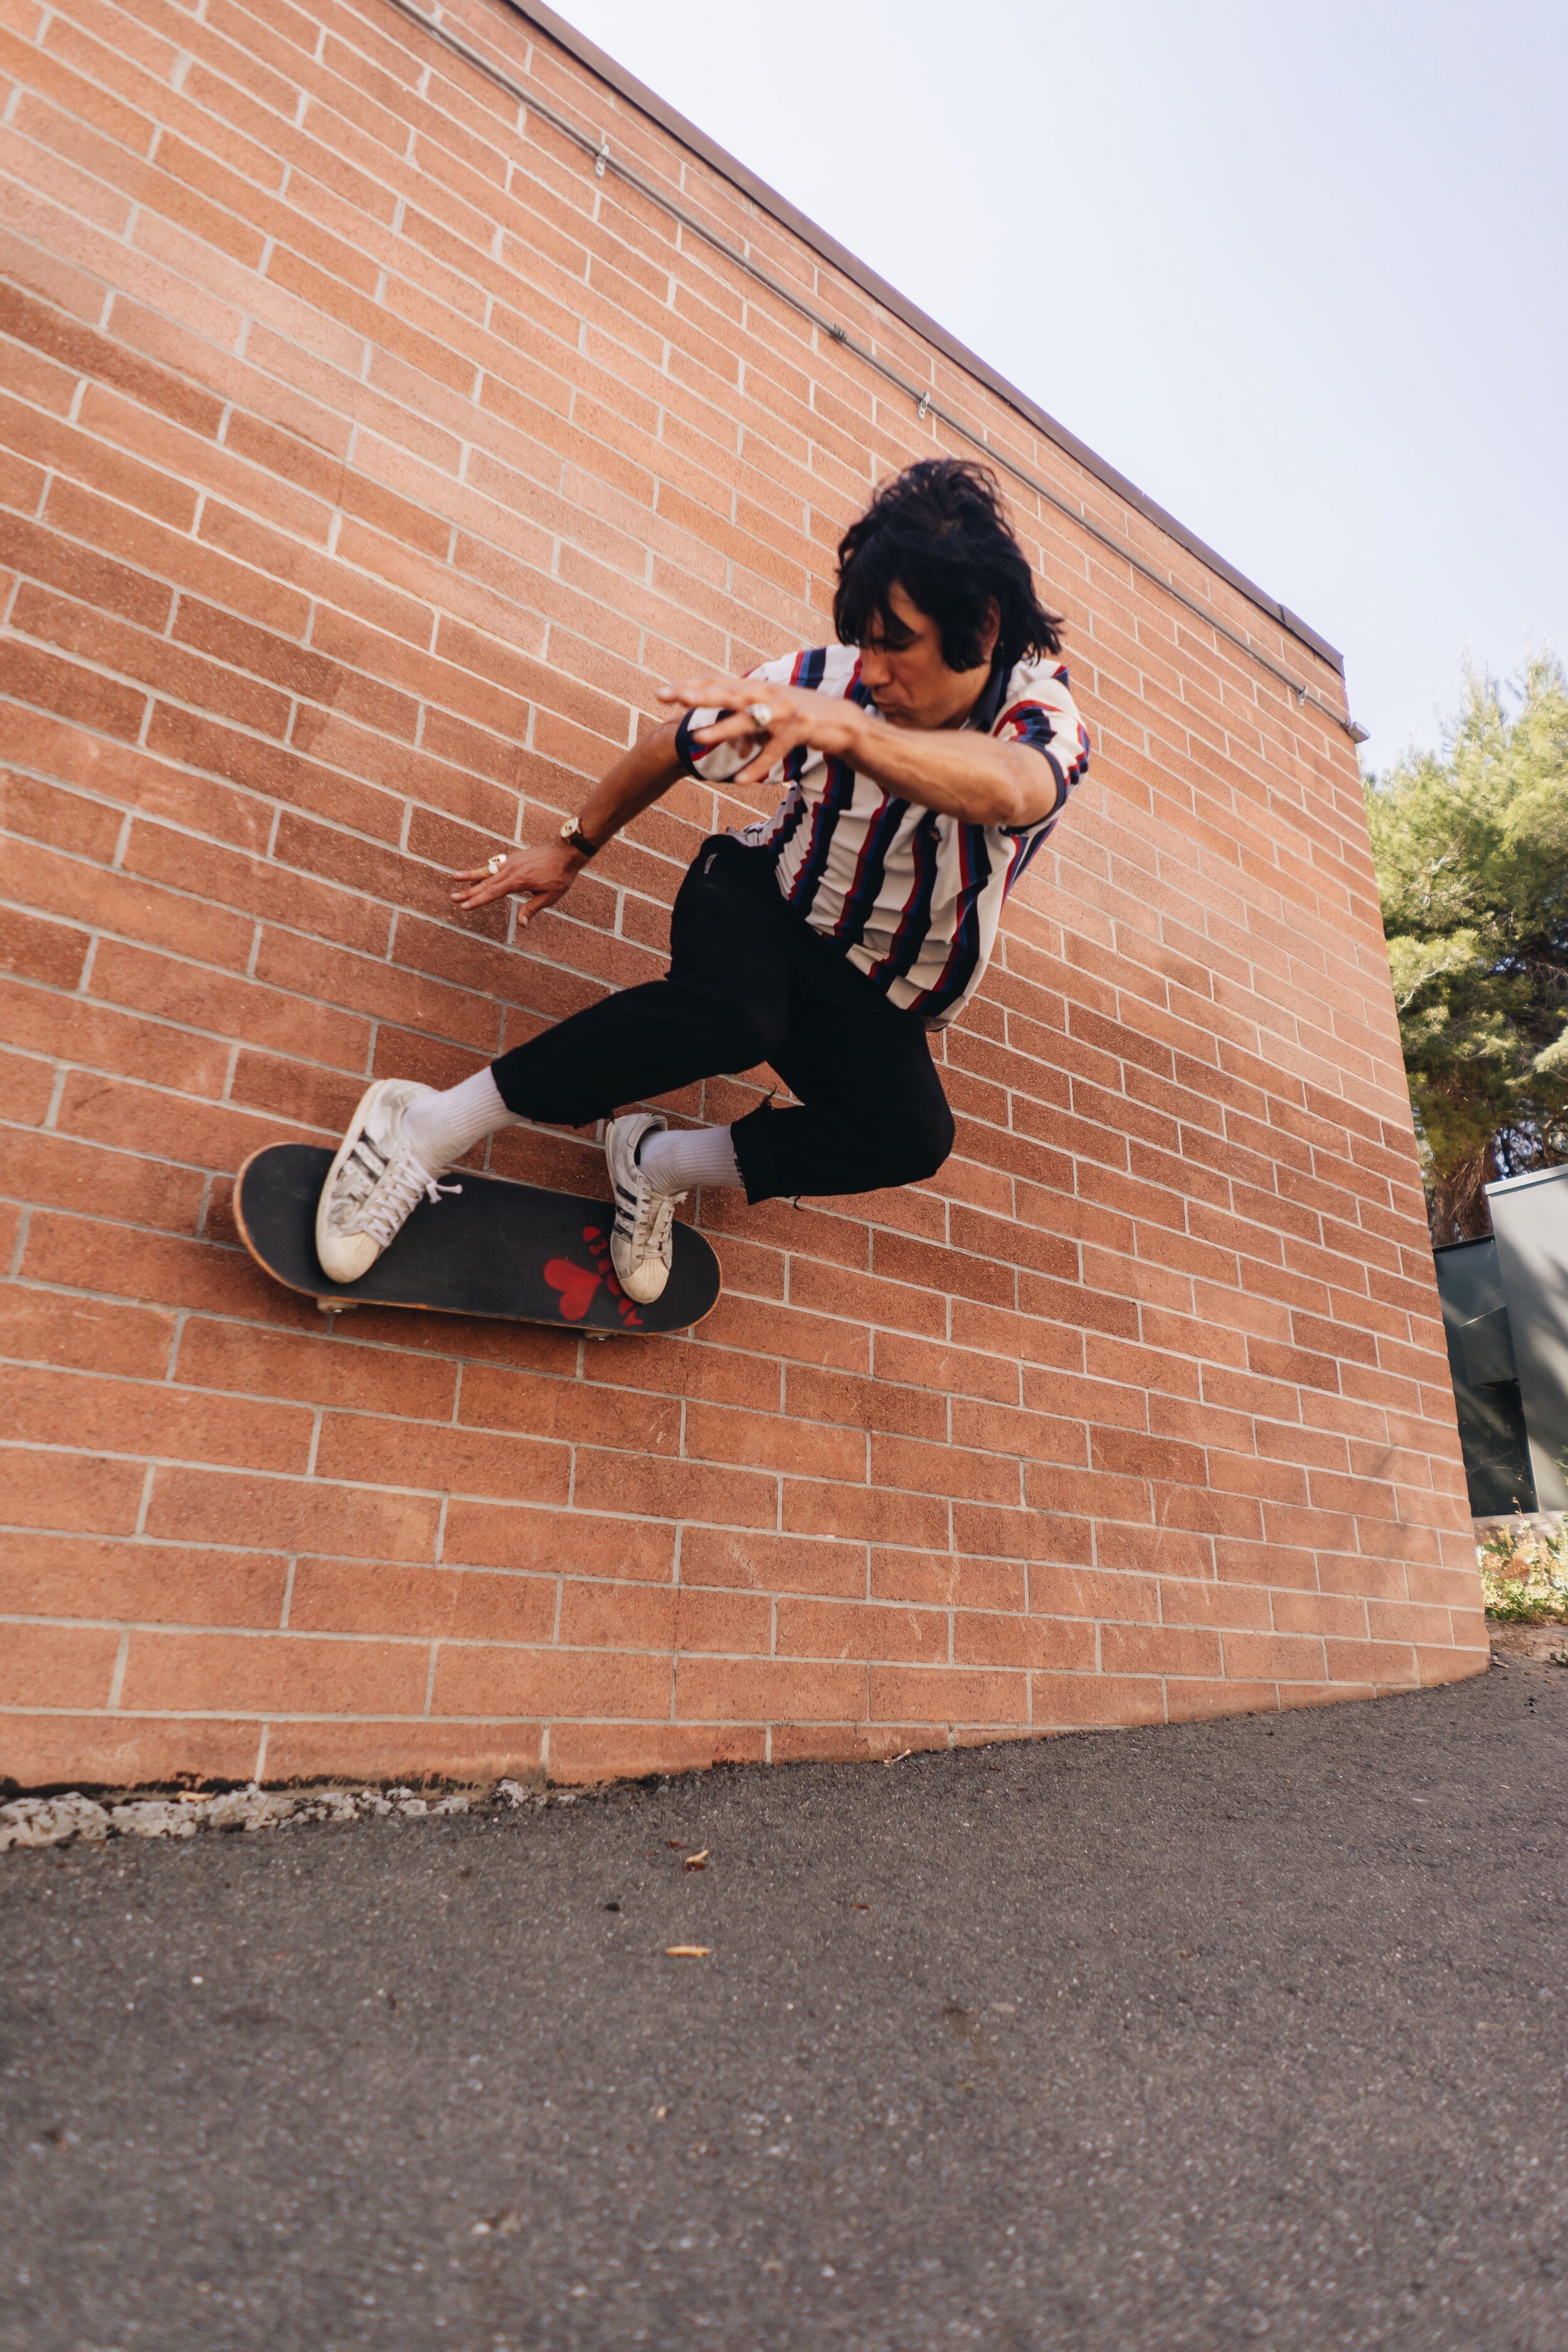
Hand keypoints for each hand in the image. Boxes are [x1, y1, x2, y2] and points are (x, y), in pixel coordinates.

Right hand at [450, 839, 584, 923]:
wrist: (565, 852)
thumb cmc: (560, 876)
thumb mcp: (549, 897)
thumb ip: (532, 909)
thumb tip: (521, 925)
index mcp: (518, 881)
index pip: (493, 893)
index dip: (478, 901)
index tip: (465, 907)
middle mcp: (510, 870)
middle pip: (485, 882)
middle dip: (467, 891)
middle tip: (452, 897)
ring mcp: (510, 862)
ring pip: (486, 870)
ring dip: (469, 875)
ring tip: (453, 877)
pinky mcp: (513, 858)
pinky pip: (494, 865)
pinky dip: (483, 870)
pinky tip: (475, 874)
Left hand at [658, 671, 860, 786]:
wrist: (843, 722)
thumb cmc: (803, 718)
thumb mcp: (772, 716)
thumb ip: (749, 724)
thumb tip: (732, 743)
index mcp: (757, 688)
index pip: (718, 682)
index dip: (690, 686)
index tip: (663, 692)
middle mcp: (767, 694)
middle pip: (726, 693)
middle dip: (696, 696)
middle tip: (668, 698)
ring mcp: (784, 711)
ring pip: (748, 720)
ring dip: (722, 730)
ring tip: (697, 738)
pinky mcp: (800, 730)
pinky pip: (774, 751)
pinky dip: (758, 766)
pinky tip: (741, 781)